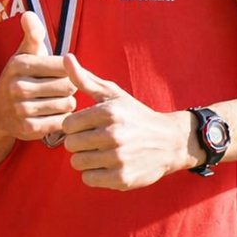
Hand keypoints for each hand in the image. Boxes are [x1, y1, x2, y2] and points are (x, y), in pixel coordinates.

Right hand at [0, 11, 75, 142]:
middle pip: (68, 86)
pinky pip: (61, 122)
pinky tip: (53, 113)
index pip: (64, 66)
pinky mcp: (28, 129)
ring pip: (67, 105)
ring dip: (67, 103)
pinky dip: (61, 118)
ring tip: (57, 100)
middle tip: (62, 88)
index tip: (60, 72)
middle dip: (69, 87)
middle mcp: (18, 87)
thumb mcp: (24, 53)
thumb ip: (32, 33)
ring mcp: (22, 109)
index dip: (67, 70)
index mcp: (20, 65)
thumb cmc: (20, 76)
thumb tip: (29, 14)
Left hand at [60, 55, 193, 189]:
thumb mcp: (113, 94)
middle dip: (79, 143)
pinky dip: (94, 174)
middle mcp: (113, 135)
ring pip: (77, 163)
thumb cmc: (135, 115)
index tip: (86, 126)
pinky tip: (106, 165)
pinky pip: (89, 179)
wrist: (170, 142)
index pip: (67, 124)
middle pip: (70, 145)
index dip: (74, 126)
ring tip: (100, 152)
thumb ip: (85, 78)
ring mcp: (118, 158)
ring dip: (85, 159)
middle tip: (94, 140)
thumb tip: (66, 57)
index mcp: (108, 112)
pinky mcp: (122, 178)